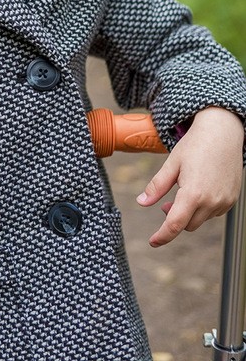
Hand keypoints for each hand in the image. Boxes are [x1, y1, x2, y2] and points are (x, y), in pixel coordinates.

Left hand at [136, 107, 243, 246]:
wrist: (222, 132)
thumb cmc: (195, 145)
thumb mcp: (171, 163)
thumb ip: (156, 186)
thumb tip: (141, 203)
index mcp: (193, 194)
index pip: (175, 225)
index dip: (162, 236)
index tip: (153, 242)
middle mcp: (211, 202)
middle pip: (188, 224)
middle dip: (175, 217)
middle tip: (167, 201)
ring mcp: (224, 202)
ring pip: (201, 219)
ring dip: (190, 212)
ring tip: (185, 188)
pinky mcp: (232, 199)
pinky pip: (214, 212)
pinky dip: (204, 207)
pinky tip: (201, 187)